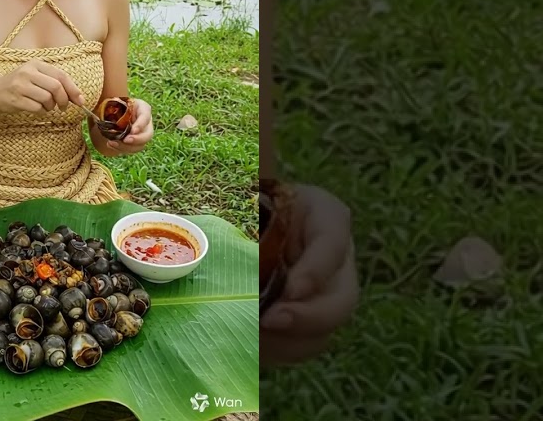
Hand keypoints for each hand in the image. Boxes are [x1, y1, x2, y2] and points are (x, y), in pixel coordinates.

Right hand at [0, 59, 84, 114]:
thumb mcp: (34, 76)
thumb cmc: (19, 85)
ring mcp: (20, 85)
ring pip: (47, 98)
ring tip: (47, 107)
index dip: (73, 89)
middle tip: (64, 107)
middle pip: (56, 87)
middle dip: (64, 100)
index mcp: (36, 64)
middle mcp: (28, 72)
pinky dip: (42, 111)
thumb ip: (53, 82)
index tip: (80, 100)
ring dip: (51, 107)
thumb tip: (77, 96)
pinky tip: (37, 109)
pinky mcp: (16, 99)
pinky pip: (37, 108)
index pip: (61, 75)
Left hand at [103, 97, 151, 152]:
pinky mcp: (134, 143)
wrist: (115, 111)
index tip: (133, 131)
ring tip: (112, 143)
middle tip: (126, 140)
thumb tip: (101, 115)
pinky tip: (110, 144)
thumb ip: (113, 105)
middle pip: (148, 135)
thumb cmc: (116, 104)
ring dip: (126, 147)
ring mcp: (141, 134)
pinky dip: (120, 148)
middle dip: (137, 139)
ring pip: (140, 145)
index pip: (146, 116)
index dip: (141, 125)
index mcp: (143, 109)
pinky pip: (131, 149)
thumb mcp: (116, 100)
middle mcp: (146, 123)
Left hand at [260, 184, 357, 366]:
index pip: (333, 242)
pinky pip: (306, 344)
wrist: (248, 220)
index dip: (316, 271)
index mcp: (326, 215)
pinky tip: (252, 344)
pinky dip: (280, 349)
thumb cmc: (248, 200)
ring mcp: (329, 292)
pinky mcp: (312, 319)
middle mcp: (337, 258)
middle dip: (308, 317)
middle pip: (342, 299)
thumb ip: (246, 204)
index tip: (291, 288)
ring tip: (253, 337)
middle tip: (270, 322)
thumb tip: (200, 219)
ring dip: (290, 339)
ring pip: (326, 328)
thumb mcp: (253, 193)